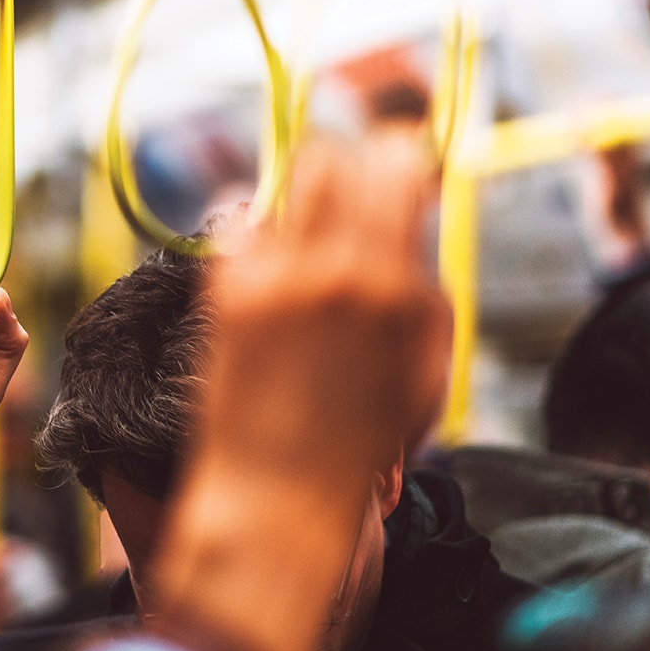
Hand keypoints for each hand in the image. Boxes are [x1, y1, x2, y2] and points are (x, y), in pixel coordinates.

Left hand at [155, 135, 447, 650]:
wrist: (279, 496)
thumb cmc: (358, 446)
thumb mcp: (424, 369)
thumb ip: (422, 288)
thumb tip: (414, 217)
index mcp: (392, 286)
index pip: (395, 162)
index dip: (401, 154)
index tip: (403, 164)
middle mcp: (330, 270)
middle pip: (332, 156)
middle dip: (348, 166)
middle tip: (353, 193)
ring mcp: (270, 278)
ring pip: (283, 186)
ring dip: (300, 201)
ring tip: (311, 240)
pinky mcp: (225, 292)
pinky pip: (240, 225)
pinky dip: (257, 237)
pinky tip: (270, 274)